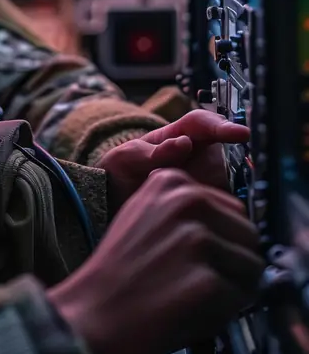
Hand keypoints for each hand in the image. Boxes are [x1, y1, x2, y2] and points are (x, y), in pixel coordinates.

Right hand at [48, 168, 263, 353]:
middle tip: (198, 282)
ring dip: (232, 287)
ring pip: (251, 266)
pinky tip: (191, 312)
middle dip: (233, 262)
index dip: (222, 241)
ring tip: (193, 296)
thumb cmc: (119, 272)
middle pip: (248, 234)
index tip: (196, 258)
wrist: (92, 315)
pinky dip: (224, 312)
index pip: (233, 208)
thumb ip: (185, 209)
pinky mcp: (207, 280)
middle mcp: (188, 201)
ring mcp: (198, 240)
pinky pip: (241, 297)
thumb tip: (236, 223)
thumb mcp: (144, 214)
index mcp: (172, 181)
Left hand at [99, 109, 247, 205]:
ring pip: (229, 184)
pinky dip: (224, 216)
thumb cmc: (120, 174)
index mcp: (180, 136)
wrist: (111, 207)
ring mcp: (205, 182)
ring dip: (228, 196)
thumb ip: (152, 152)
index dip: (224, 127)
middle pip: (226, 156)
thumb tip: (184, 144)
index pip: (205, 124)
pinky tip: (219, 229)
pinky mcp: (208, 207)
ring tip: (217, 211)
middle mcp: (199, 157)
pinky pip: (223, 209)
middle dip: (235, 167)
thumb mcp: (126, 159)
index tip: (241, 134)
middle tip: (235, 183)